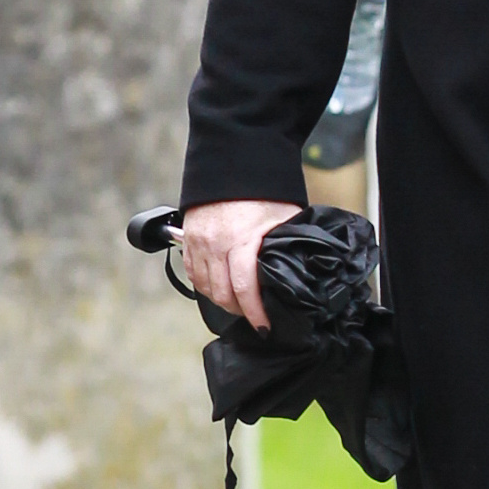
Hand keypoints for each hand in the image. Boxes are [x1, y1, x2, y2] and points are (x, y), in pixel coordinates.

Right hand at [182, 199, 301, 330]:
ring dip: (222, 301)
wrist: (233, 161)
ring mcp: (198, 242)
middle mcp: (215, 244)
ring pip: (205, 287)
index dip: (255, 314)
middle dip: (240, 311)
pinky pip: (192, 273)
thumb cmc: (263, 189)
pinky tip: (219, 288)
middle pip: (223, 294)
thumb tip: (300, 269)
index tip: (264, 327)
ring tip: (239, 304)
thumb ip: (286, 244)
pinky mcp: (187, 238)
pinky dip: (205, 286)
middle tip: (255, 317)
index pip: (245, 288)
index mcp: (241, 239)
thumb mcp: (283, 216)